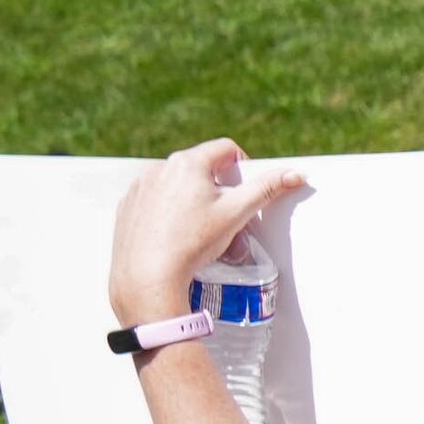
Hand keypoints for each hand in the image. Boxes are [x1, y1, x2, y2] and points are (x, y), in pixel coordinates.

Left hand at [107, 139, 302, 323]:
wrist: (148, 275)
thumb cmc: (192, 243)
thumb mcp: (236, 214)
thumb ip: (266, 189)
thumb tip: (296, 174)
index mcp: (188, 163)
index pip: (225, 148)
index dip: (242, 166)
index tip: (243, 190)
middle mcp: (159, 167)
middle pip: (200, 166)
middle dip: (217, 186)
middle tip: (224, 215)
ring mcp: (140, 186)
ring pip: (176, 182)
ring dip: (191, 196)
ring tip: (197, 227)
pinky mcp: (127, 204)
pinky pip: (154, 197)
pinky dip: (167, 209)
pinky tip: (174, 232)